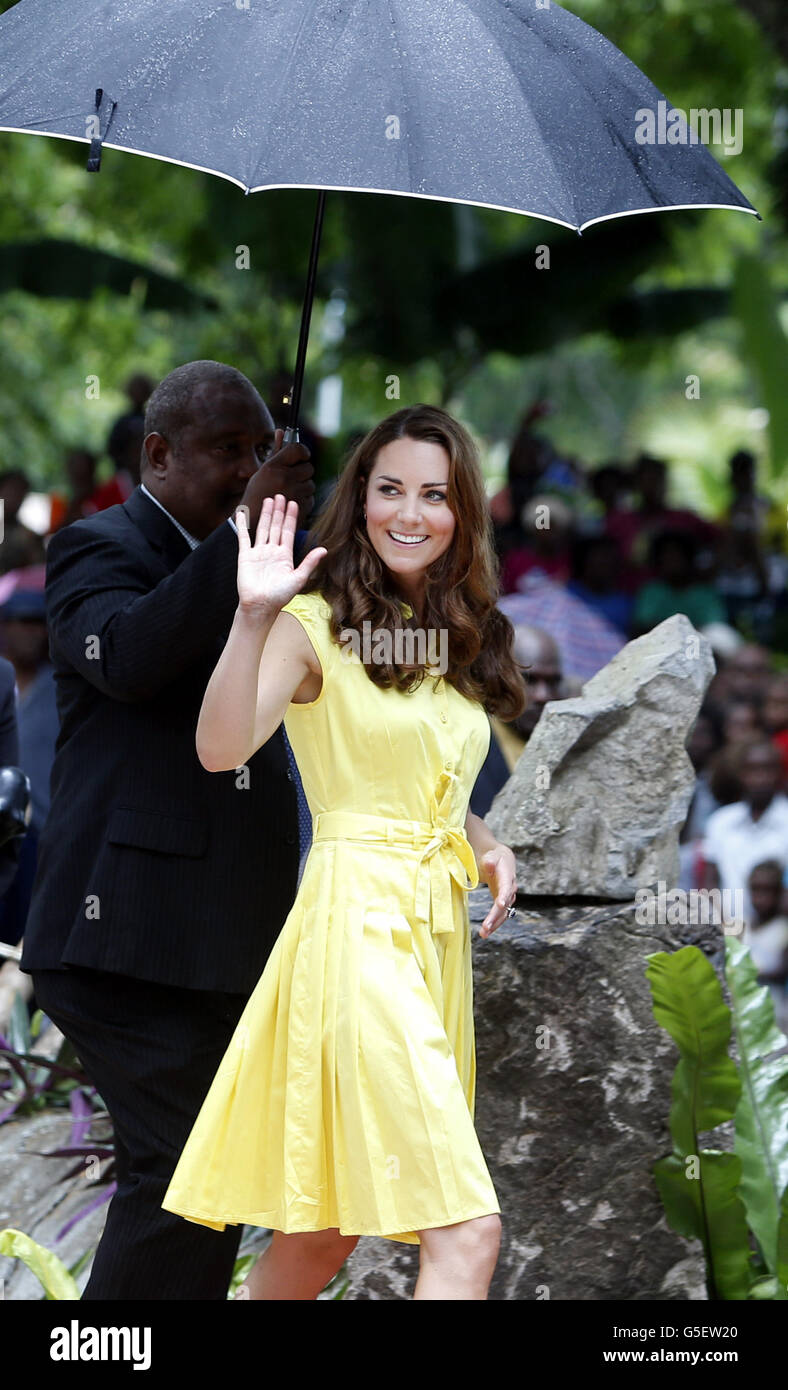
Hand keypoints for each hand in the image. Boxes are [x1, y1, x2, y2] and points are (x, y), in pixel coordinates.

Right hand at [235, 493, 325, 616]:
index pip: (288, 532)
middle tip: (281, 495)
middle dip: (279, 511)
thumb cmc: (280, 596)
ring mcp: (258, 552)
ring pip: (263, 528)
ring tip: (269, 499)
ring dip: (266, 514)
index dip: (291, 517)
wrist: (260, 605)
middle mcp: (271, 551)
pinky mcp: (245, 555)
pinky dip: (242, 524)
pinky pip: (243, 537)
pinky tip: (241, 512)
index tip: (293, 503)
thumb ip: (309, 562)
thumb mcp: (298, 578)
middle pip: (276, 526)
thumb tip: (324, 550)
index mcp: (284, 556)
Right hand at [240, 428, 314, 528]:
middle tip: (293, 477)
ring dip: (303, 487)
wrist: (253, 522)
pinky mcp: (301, 508)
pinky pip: (311, 498)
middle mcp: (285, 478)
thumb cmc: (257, 493)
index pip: (298, 449)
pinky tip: (291, 503)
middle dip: (303, 472)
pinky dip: (304, 500)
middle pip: (309, 467)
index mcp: (273, 467)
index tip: (302, 456)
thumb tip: (281, 431)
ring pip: (311, 484)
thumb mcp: (262, 470)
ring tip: (289, 492)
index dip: (303, 451)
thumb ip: (276, 451)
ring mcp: (294, 493)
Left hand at [477, 843, 516, 938]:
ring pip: (503, 913)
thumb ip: (489, 861)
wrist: (501, 861)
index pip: (506, 888)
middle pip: (504, 905)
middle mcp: (510, 889)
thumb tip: (489, 865)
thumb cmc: (494, 857)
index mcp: (507, 877)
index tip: (500, 905)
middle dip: (495, 916)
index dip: (504, 896)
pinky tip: (486, 932)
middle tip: (486, 927)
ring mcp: (507, 898)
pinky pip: (500, 915)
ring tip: (484, 934)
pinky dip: (493, 924)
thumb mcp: (491, 856)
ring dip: (494, 924)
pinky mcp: (502, 903)